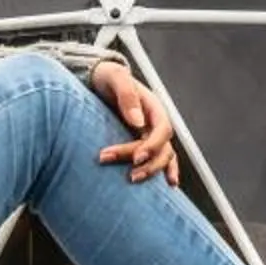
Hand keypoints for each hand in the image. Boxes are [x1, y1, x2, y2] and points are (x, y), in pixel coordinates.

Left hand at [88, 57, 180, 184]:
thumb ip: (126, 95)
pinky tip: (166, 188)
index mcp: (153, 106)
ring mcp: (150, 134)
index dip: (153, 145)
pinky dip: (162, 172)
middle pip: (162, 148)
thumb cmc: (107, 76)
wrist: (99, 79)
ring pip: (162, 157)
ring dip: (151, 171)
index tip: (137, 157)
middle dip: (148, 163)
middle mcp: (155, 122)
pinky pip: (157, 159)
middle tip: (128, 174)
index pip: (163, 129)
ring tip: (133, 180)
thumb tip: (137, 121)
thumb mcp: (114, 77)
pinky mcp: (141, 143)